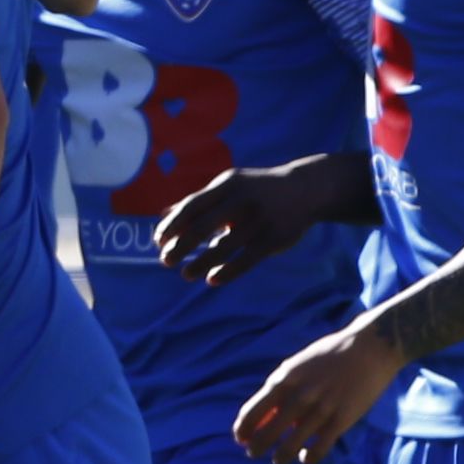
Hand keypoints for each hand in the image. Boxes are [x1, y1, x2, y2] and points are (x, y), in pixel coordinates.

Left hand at [159, 155, 362, 288]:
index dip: (172, 226)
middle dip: (180, 246)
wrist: (304, 190)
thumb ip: (198, 202)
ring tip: (186, 274)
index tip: (159, 241)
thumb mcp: (228, 187)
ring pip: (222, 248)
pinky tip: (211, 279)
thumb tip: (164, 216)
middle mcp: (241, 200)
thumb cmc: (256, 190)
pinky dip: (226, 272)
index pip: (191, 206)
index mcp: (227, 184)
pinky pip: (245, 261)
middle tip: (165, 260)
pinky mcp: (273, 239)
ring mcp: (258, 221)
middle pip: (202, 227)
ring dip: (200, 263)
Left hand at [234, 321, 404, 463]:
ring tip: (277, 460)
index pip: (254, 410)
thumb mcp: (299, 364)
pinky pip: (318, 449)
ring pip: (291, 445)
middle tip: (253, 453)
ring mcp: (321, 410)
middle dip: (257, 447)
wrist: (369, 348)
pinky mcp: (341, 421)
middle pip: (269, 432)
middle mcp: (300, 396)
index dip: (243, 429)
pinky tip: (304, 457)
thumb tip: (267, 413)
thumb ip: (283, 386)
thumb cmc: (330, 355)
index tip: (240, 438)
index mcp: (285, 378)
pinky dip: (307, 458)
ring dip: (280, 457)